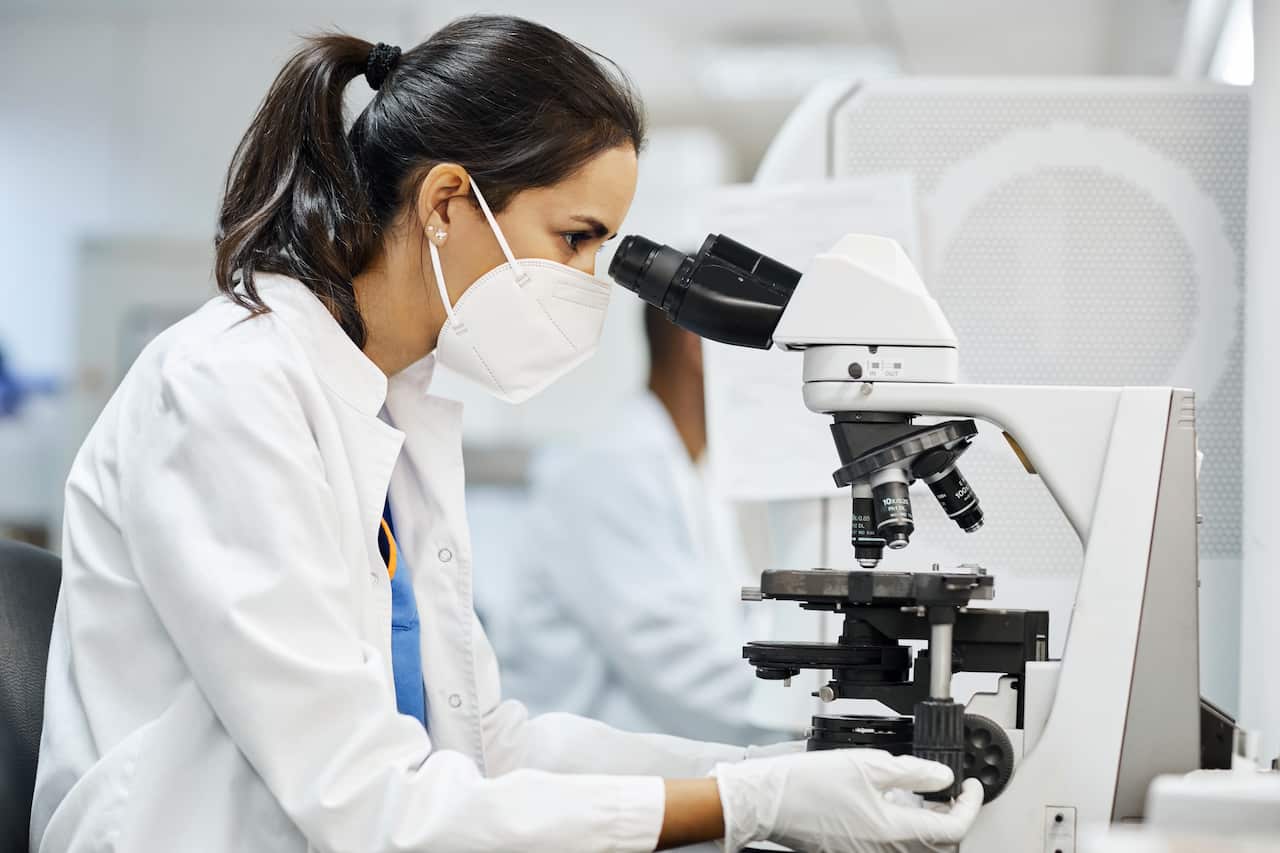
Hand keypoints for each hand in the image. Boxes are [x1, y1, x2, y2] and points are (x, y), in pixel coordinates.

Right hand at [712, 748, 983, 852]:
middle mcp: (883, 851)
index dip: (969, 806)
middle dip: (951, 816)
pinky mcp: (851, 851)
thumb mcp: (868, 765)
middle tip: (952, 791)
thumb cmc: (808, 784)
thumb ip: (913, 773)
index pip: (951, 829)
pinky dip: (901, 826)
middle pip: (936, 843)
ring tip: (922, 793)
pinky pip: (890, 843)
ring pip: (913, 844)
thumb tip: (943, 778)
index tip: (972, 787)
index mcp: (892, 831)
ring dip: (926, 822)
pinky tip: (891, 802)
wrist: (767, 801)